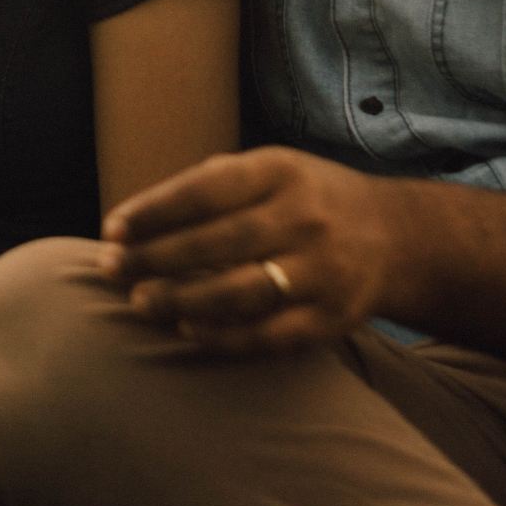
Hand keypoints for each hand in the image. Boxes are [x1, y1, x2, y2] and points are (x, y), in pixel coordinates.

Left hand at [99, 147, 401, 354]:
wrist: (395, 237)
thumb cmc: (306, 199)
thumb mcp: (271, 170)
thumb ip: (212, 186)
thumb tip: (138, 219)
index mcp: (281, 171)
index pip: (207, 190)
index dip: (155, 211)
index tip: (113, 230)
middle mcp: (304, 217)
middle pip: (219, 242)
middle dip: (157, 258)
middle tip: (110, 271)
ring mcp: (321, 270)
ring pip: (241, 291)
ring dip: (182, 300)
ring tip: (139, 303)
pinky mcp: (332, 318)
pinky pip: (269, 333)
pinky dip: (224, 336)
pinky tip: (187, 329)